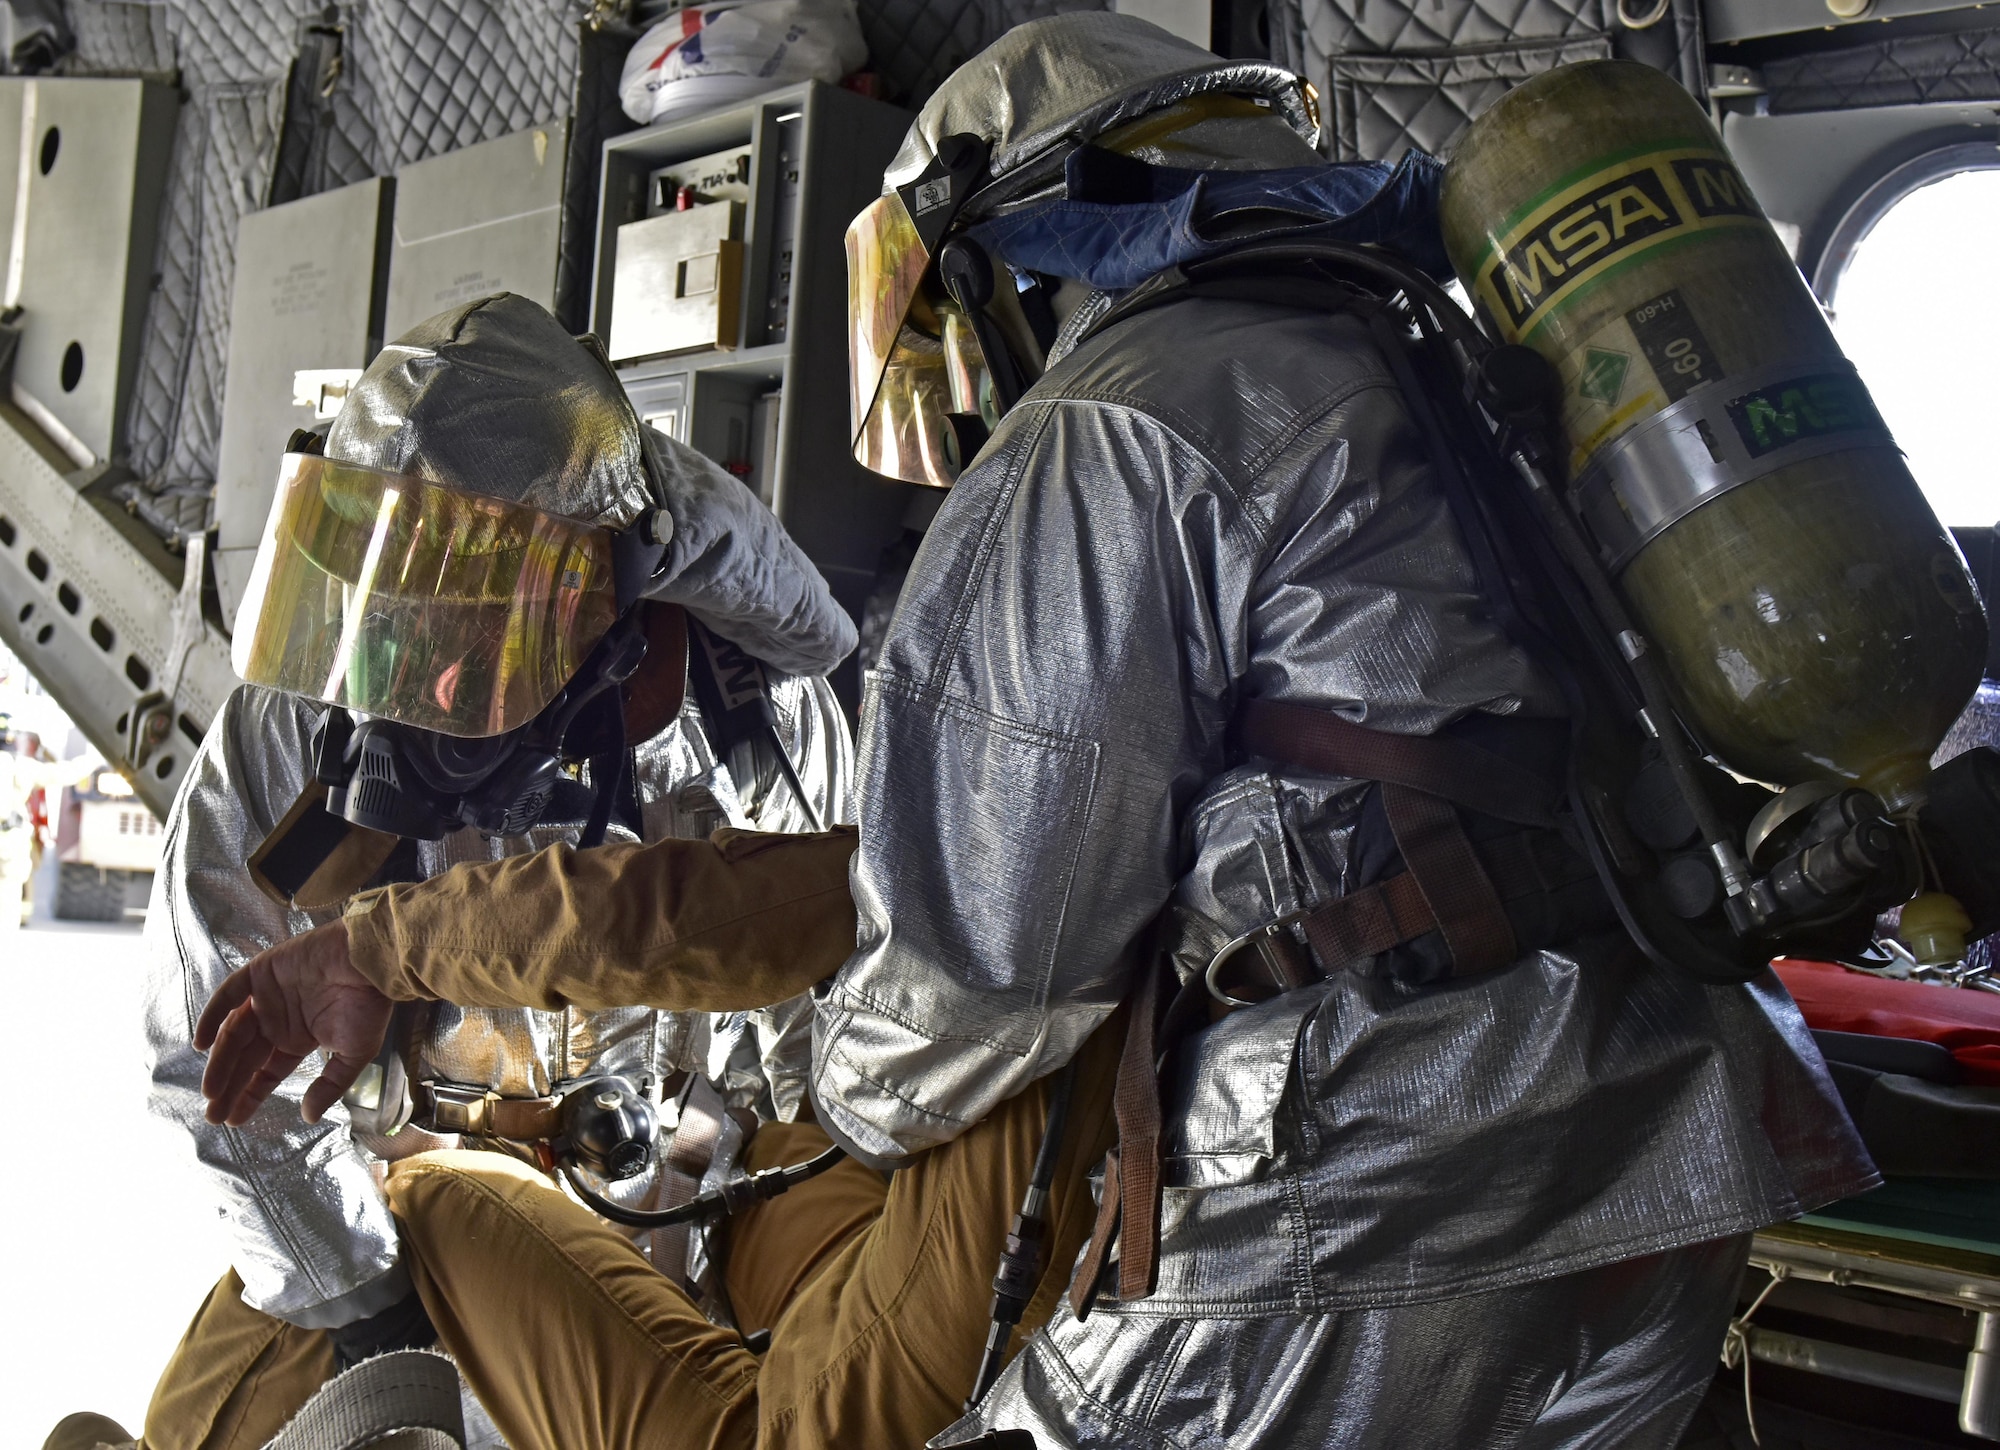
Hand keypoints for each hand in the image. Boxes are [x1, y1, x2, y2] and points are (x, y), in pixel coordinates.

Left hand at [195, 919, 393, 1126]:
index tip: (233, 1119)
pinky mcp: (260, 972)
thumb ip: (330, 1085)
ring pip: (233, 1033)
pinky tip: (201, 1043)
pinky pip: (229, 994)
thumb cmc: (369, 1006)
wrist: (370, 963)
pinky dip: (212, 1016)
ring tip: (211, 1090)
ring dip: (219, 1062)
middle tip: (213, 1114)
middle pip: (244, 1058)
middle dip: (228, 1087)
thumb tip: (309, 1116)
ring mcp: (266, 997)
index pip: (266, 1072)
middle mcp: (277, 1021)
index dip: (249, 1095)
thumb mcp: (355, 1054)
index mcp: (298, 1039)